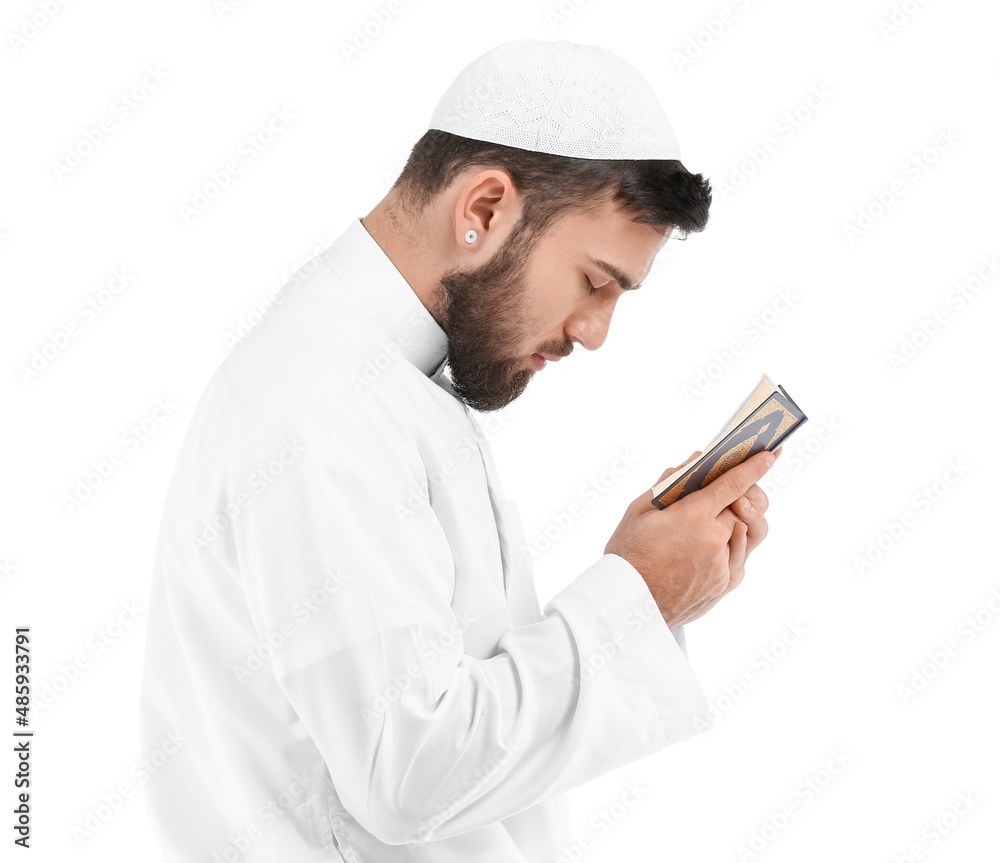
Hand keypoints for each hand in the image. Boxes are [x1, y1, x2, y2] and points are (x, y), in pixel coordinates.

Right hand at [604, 447, 781, 628]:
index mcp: (693, 516)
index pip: (734, 483)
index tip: (769, 455)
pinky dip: (732, 545)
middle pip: (747, 507)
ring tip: (725, 516)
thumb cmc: (629, 555)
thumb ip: (670, 483)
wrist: (629, 605)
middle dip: (743, 495)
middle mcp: (715, 539)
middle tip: (732, 491)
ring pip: (749, 533)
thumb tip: (694, 462)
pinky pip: (740, 558)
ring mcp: (723, 565)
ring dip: (741, 520)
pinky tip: (716, 542)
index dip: (754, 466)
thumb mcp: (639, 512)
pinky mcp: (725, 585)